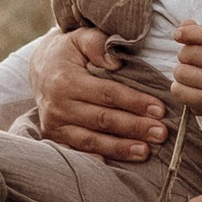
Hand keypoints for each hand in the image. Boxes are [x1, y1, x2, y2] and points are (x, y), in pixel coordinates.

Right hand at [26, 26, 168, 163]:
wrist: (40, 68)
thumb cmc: (69, 52)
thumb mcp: (81, 37)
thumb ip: (97, 43)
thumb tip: (115, 62)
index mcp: (66, 80)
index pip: (107, 94)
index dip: (134, 102)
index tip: (159, 109)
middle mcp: (58, 105)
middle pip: (103, 120)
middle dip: (134, 127)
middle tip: (161, 133)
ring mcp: (54, 124)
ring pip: (91, 140)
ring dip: (120, 148)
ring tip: (145, 151)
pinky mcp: (54, 136)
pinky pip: (78, 151)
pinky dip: (98, 157)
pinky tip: (118, 163)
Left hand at [167, 21, 201, 133]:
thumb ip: (195, 31)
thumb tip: (185, 24)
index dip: (189, 32)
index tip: (177, 35)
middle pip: (189, 53)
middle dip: (182, 56)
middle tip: (189, 63)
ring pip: (181, 72)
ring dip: (179, 73)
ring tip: (188, 76)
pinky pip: (178, 90)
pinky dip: (177, 89)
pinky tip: (186, 88)